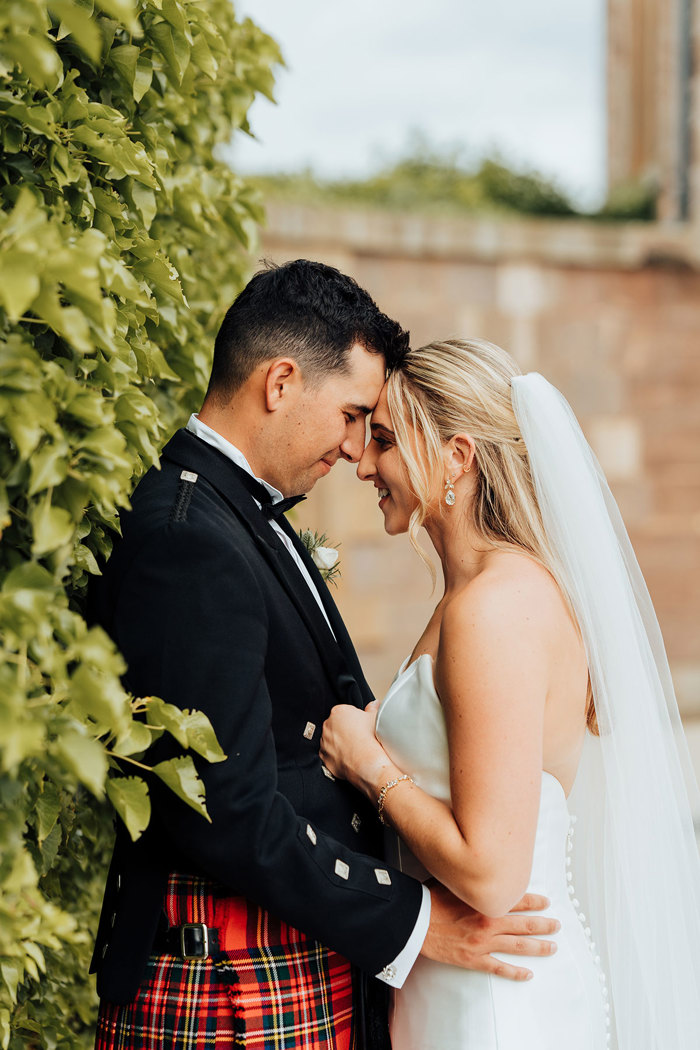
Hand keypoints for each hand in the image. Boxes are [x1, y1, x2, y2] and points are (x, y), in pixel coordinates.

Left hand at [320, 703, 394, 791]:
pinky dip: (336, 756)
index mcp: (338, 712)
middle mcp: (327, 725)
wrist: (367, 762)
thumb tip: (374, 704)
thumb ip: (372, 708)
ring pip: (331, 740)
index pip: (345, 713)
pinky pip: (329, 754)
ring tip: (355, 748)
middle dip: (345, 730)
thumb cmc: (372, 738)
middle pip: (336, 725)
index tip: (361, 727)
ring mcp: (324, 741)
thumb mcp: (375, 718)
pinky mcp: (324, 757)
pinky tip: (348, 757)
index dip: (355, 720)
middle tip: (359, 737)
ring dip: (339, 743)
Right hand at [421, 881, 559, 980]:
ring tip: (552, 947)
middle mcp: (489, 922)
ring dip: (538, 947)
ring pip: (518, 947)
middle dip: (544, 925)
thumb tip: (480, 872)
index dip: (535, 902)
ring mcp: (483, 943)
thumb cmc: (429, 899)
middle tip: (557, 925)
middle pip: (525, 924)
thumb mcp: (453, 882)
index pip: (518, 900)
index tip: (546, 903)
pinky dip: (515, 973)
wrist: (414, 921)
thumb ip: (471, 881)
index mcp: (485, 902)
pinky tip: (527, 974)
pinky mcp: (474, 959)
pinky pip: (500, 968)